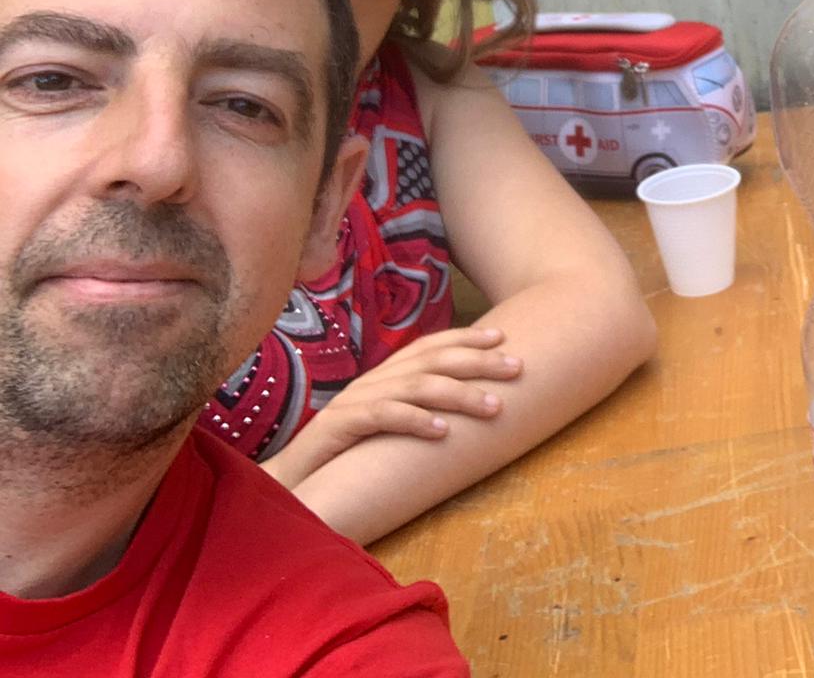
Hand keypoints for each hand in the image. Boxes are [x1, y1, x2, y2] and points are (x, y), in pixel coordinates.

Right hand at [260, 326, 524, 490]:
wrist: (290, 483)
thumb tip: (462, 404)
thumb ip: (414, 409)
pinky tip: (442, 431)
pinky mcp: (340, 428)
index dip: (465, 337)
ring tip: (493, 405)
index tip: (504, 335)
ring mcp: (356, 402)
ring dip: (459, 394)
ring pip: (415, 386)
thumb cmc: (344, 455)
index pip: (429, 346)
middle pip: (431, 361)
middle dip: (478, 361)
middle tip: (519, 367)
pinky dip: (414, 420)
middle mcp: (373, 382)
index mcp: (384, 377)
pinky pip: (382, 418)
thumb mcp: (385, 426)